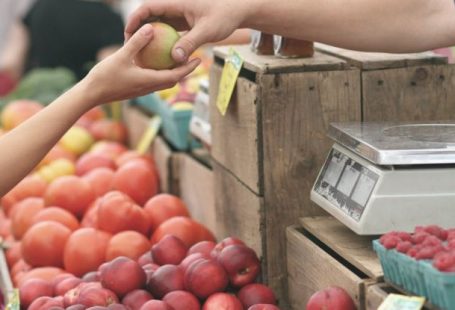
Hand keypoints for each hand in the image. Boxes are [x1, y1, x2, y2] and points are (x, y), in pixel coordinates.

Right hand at [81, 24, 200, 106]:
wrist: (91, 94)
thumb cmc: (105, 77)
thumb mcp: (121, 56)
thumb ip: (137, 42)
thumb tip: (151, 27)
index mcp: (149, 81)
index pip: (176, 76)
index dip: (189, 68)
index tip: (199, 59)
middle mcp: (149, 88)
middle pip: (173, 80)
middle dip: (185, 71)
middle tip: (193, 59)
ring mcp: (142, 90)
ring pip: (163, 82)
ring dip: (173, 73)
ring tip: (177, 60)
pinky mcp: (135, 89)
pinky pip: (153, 81)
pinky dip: (160, 73)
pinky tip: (155, 63)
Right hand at [124, 0, 251, 63]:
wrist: (238, 11)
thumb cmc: (225, 16)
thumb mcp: (207, 30)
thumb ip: (190, 43)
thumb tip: (174, 58)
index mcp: (176, 3)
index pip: (148, 7)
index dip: (134, 19)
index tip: (128, 34)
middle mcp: (175, 7)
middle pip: (149, 16)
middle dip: (137, 30)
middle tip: (130, 48)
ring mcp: (179, 15)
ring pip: (157, 25)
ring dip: (148, 38)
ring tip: (140, 54)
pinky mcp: (184, 23)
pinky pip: (168, 32)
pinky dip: (162, 42)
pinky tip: (159, 58)